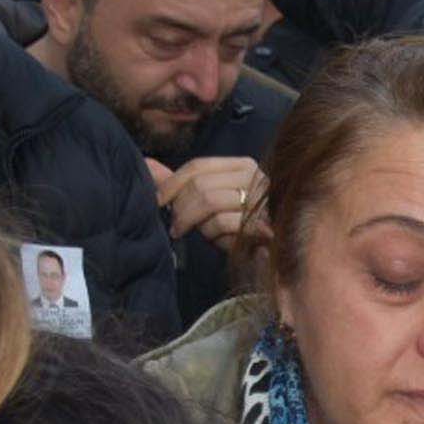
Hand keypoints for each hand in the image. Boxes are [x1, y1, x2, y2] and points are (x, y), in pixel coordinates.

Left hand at [153, 157, 268, 250]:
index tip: (158, 203)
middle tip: (179, 228)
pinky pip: (225, 222)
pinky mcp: (268, 220)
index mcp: (243, 167)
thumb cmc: (239, 230)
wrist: (277, 259)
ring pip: (210, 203)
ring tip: (208, 237)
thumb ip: (181, 185)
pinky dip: (218, 237)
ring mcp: (265, 198)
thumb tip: (146, 164)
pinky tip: (225, 244)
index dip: (172, 184)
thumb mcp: (207, 205)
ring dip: (201, 226)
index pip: (198, 166)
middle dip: (183, 210)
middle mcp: (258, 176)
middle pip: (201, 185)